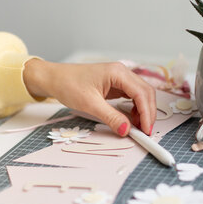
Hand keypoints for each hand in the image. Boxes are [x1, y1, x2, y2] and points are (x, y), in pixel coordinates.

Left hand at [23, 59, 155, 135]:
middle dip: (148, 112)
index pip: (141, 93)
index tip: (146, 129)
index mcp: (117, 72)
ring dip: (143, 110)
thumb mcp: (90, 104)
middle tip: (145, 131)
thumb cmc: (68, 84)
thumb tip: (126, 129)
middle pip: (146, 92)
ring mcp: (119, 78)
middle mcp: (121, 72)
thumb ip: (110, 117)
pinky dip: (135, 108)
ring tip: (138, 127)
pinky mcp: (115, 84)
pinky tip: (131, 118)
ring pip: (141, 94)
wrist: (54, 78)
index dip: (147, 113)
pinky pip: (132, 96)